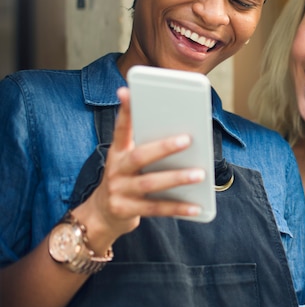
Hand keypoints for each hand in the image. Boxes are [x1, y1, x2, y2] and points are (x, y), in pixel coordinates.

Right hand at [75, 87, 204, 245]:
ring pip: (151, 183)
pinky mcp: (126, 210)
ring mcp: (119, 191)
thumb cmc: (125, 179)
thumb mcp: (129, 161)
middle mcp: (115, 170)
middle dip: (164, 147)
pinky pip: (157, 208)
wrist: (101, 214)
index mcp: (118, 152)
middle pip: (140, 156)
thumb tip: (183, 135)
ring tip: (200, 174)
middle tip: (188, 139)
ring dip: (177, 178)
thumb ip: (148, 147)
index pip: (121, 129)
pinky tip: (197, 207)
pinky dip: (178, 208)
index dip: (124, 111)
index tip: (127, 91)